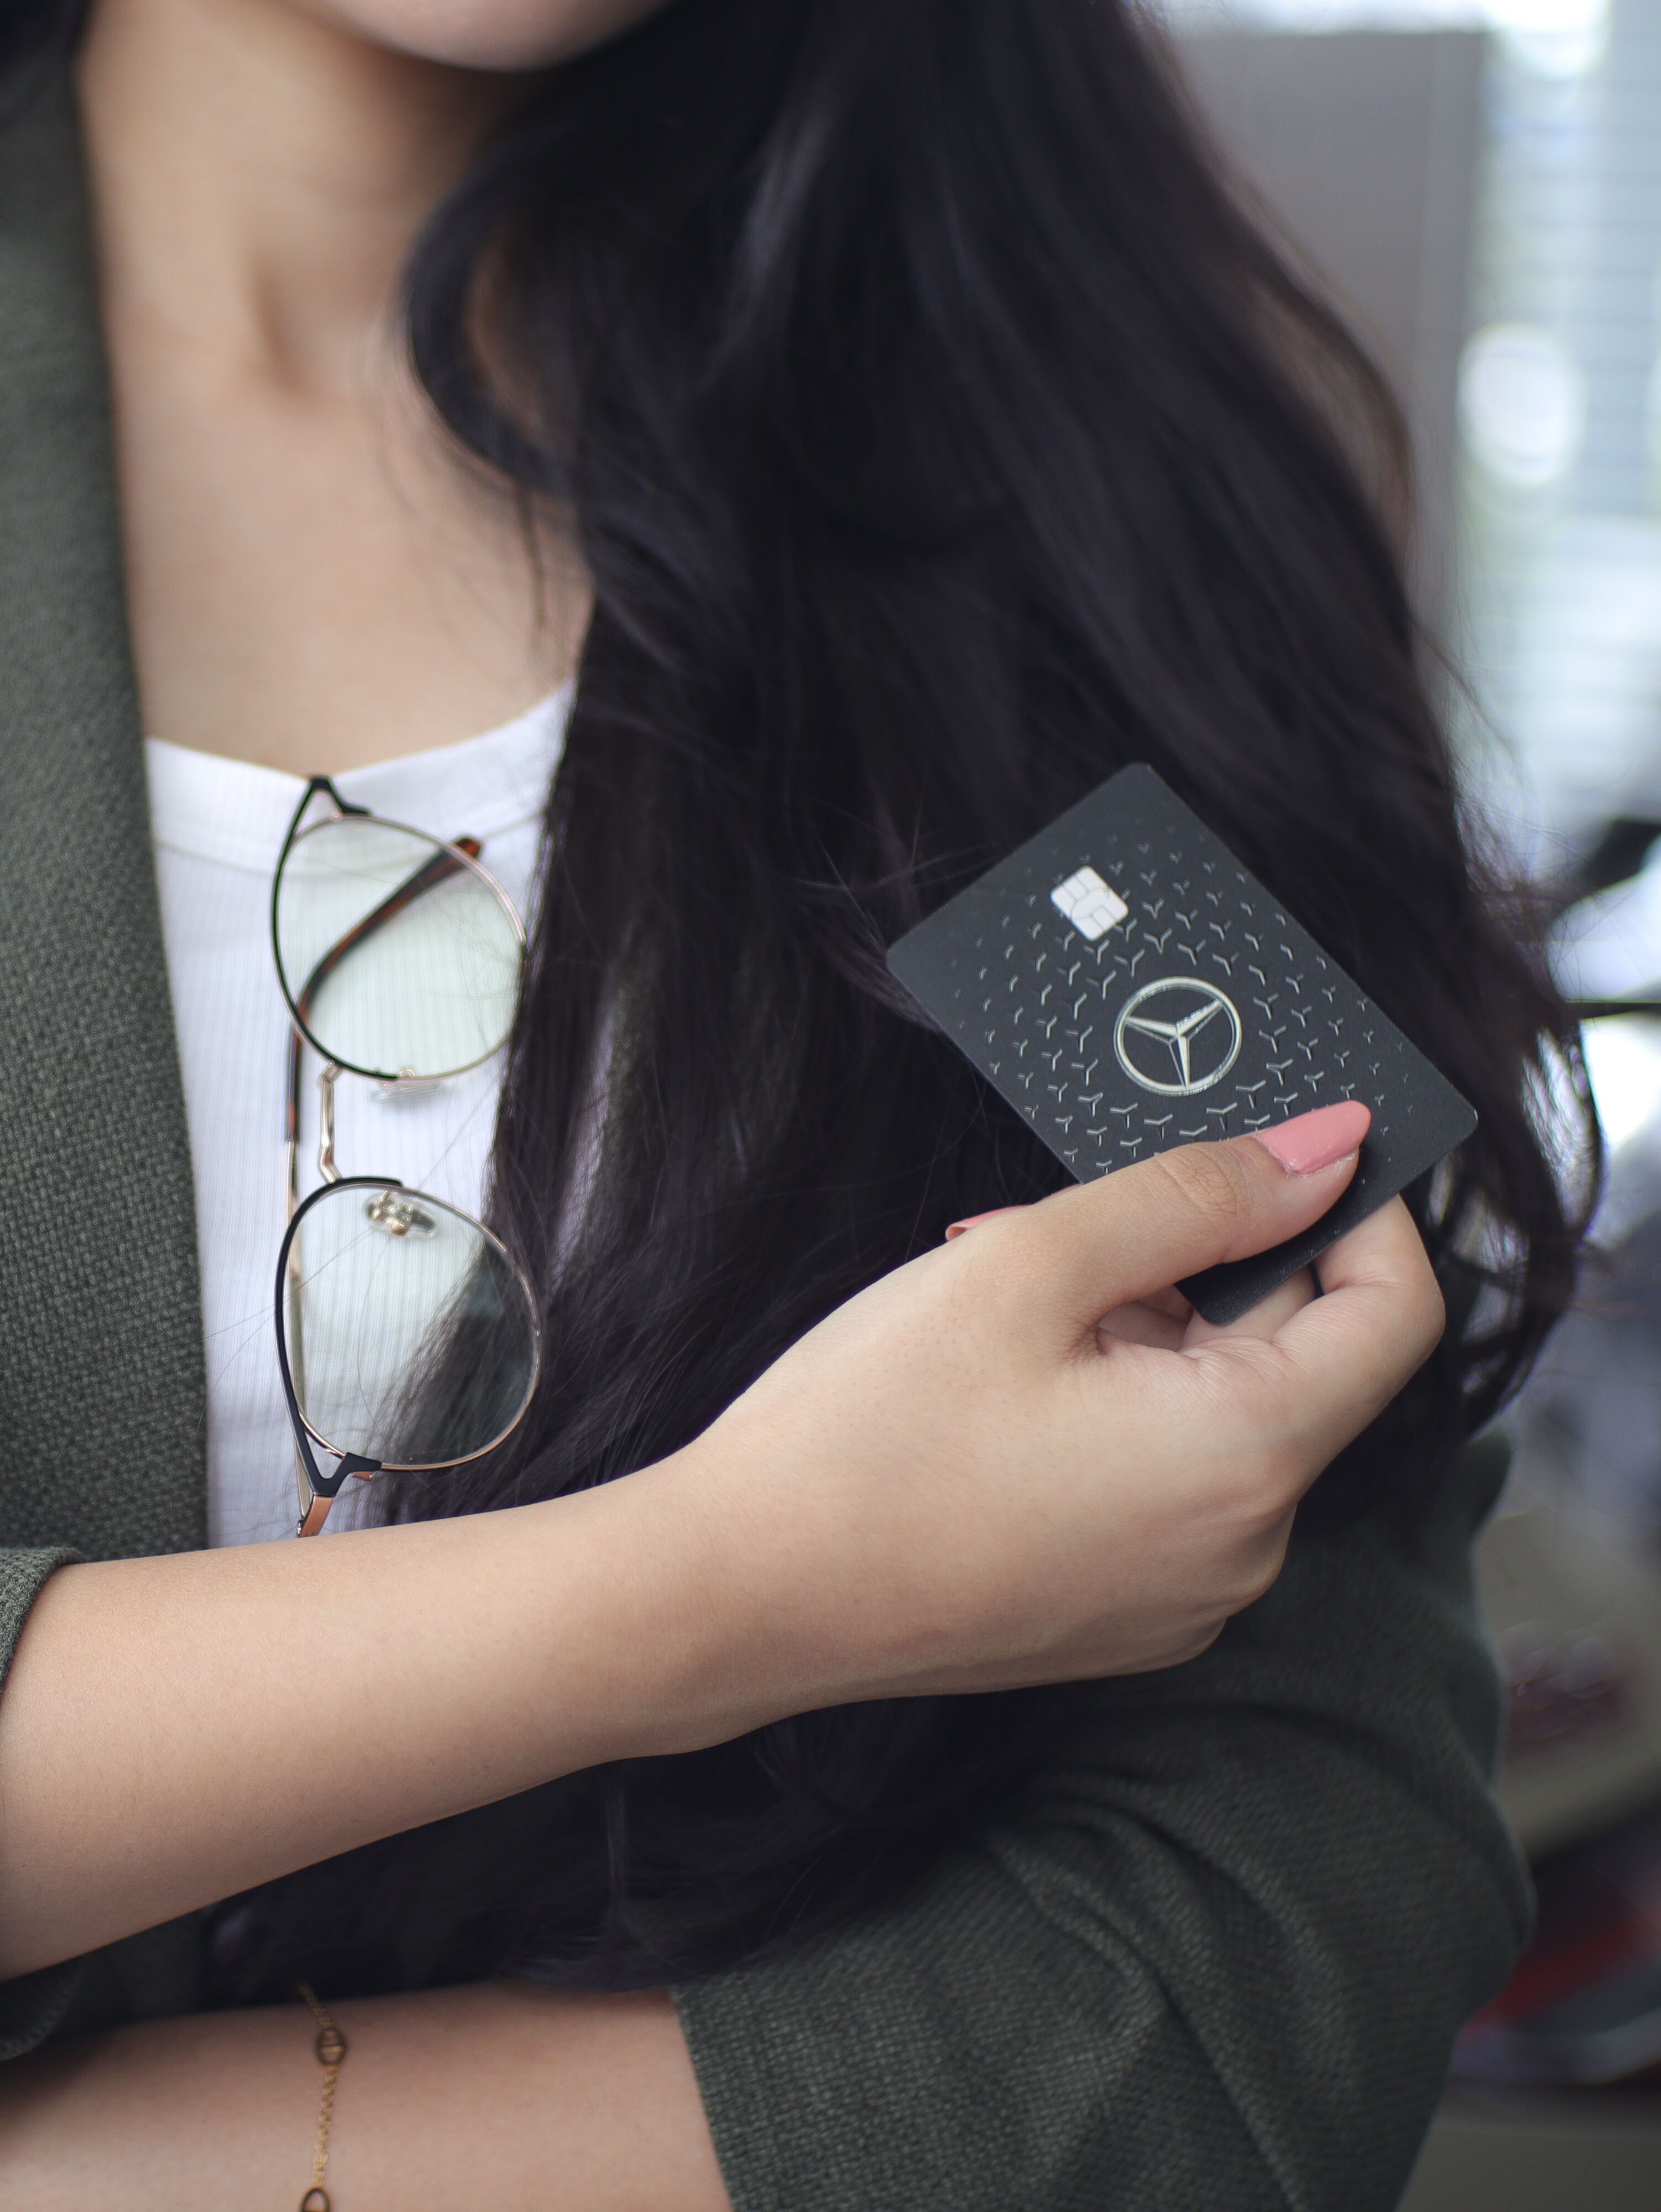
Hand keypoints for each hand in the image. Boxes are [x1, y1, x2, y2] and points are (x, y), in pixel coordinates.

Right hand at [694, 1102, 1442, 1702]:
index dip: (1360, 1209)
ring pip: (1217, 1410)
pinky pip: (1168, 1478)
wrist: (735, 1596)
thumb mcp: (1030, 1265)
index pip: (1396, 1314)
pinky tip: (1001, 1379)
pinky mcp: (1122, 1615)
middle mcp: (1241, 1550)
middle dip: (1196, 1262)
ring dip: (1140, 1328)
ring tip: (999, 1298)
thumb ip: (1193, 1194)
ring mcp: (1182, 1596)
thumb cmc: (864, 1433)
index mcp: (1243, 1459)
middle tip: (1058, 1223)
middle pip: (1292, 1356)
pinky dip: (1115, 1405)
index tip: (1286, 1146)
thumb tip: (1323, 1148)